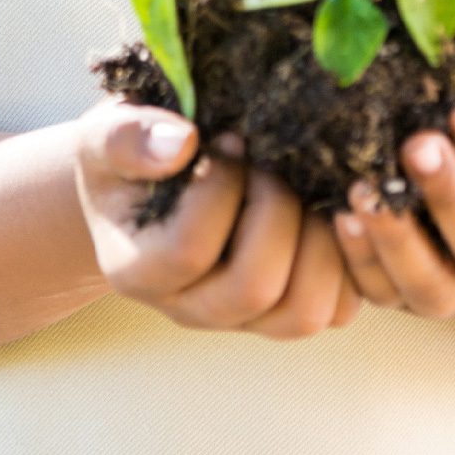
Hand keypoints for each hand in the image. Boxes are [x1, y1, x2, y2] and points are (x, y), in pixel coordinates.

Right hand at [73, 100, 358, 339]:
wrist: (141, 190)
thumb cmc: (128, 159)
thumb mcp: (107, 135)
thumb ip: (126, 137)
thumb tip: (180, 143)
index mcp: (138, 270)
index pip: (190, 249)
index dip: (221, 188)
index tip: (228, 141)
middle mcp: (189, 307)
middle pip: (254, 288)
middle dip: (276, 212)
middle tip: (267, 166)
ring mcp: (240, 319)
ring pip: (305, 312)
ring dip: (319, 242)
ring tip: (301, 191)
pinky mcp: (284, 313)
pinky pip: (337, 308)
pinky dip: (347, 262)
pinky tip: (323, 212)